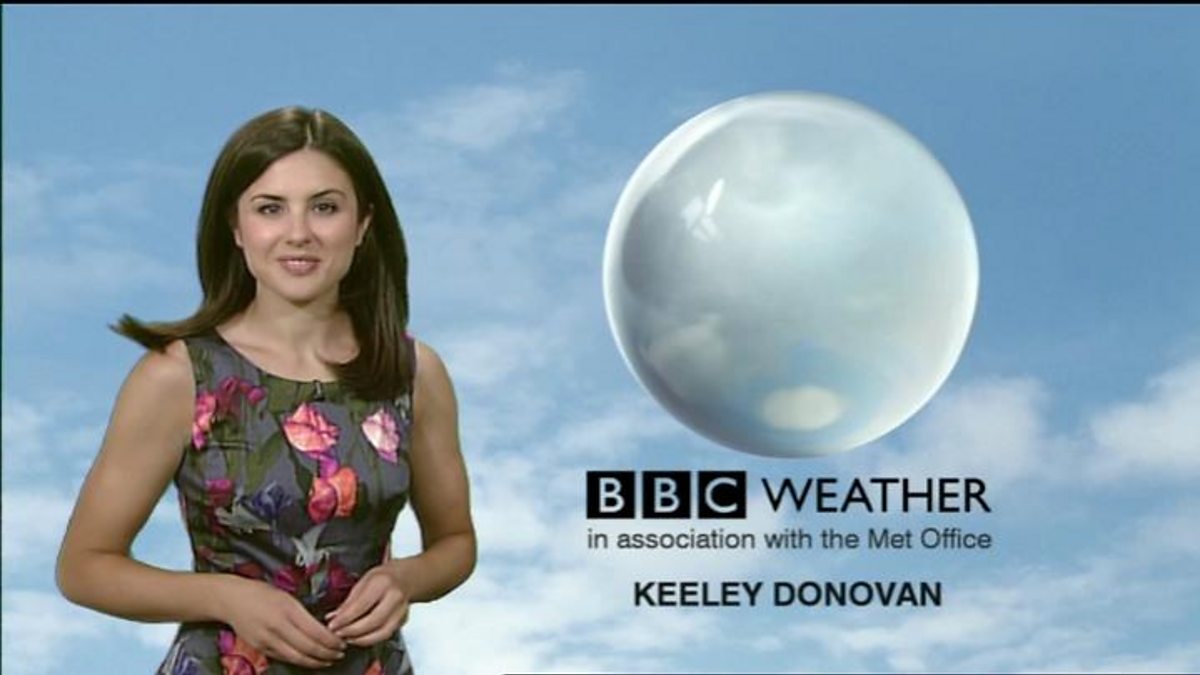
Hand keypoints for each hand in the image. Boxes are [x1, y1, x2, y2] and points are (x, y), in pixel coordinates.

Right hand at [218, 575, 346, 668]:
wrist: (231, 600)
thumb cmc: (261, 593)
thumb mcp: (287, 596)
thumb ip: (304, 613)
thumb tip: (326, 627)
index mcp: (288, 609)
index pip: (316, 632)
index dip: (332, 641)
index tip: (342, 641)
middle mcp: (278, 626)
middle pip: (309, 648)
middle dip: (328, 653)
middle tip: (340, 653)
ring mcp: (268, 640)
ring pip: (298, 658)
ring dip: (317, 662)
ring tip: (329, 659)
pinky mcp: (261, 649)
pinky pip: (285, 658)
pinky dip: (301, 661)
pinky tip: (310, 660)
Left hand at [325, 564, 409, 646]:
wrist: (405, 578)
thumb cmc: (383, 577)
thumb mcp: (363, 581)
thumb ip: (349, 601)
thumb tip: (333, 617)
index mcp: (382, 583)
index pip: (361, 605)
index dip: (345, 619)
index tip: (332, 625)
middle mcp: (395, 597)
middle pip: (373, 621)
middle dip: (352, 631)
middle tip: (338, 634)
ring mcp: (402, 610)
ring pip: (381, 632)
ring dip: (361, 639)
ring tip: (347, 638)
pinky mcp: (403, 621)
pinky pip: (386, 635)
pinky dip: (370, 639)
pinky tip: (359, 638)